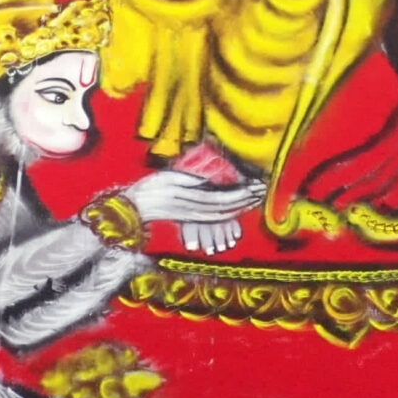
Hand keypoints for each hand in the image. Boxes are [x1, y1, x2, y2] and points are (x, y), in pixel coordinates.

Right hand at [124, 170, 265, 226]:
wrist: (135, 207)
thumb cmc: (150, 188)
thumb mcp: (170, 178)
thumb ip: (191, 180)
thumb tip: (211, 181)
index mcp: (191, 198)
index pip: (224, 196)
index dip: (242, 192)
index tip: (256, 185)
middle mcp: (196, 210)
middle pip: (228, 207)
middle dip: (247, 199)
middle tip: (263, 190)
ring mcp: (194, 217)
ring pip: (224, 215)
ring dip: (242, 207)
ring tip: (256, 198)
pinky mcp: (192, 219)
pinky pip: (216, 219)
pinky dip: (231, 215)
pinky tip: (239, 210)